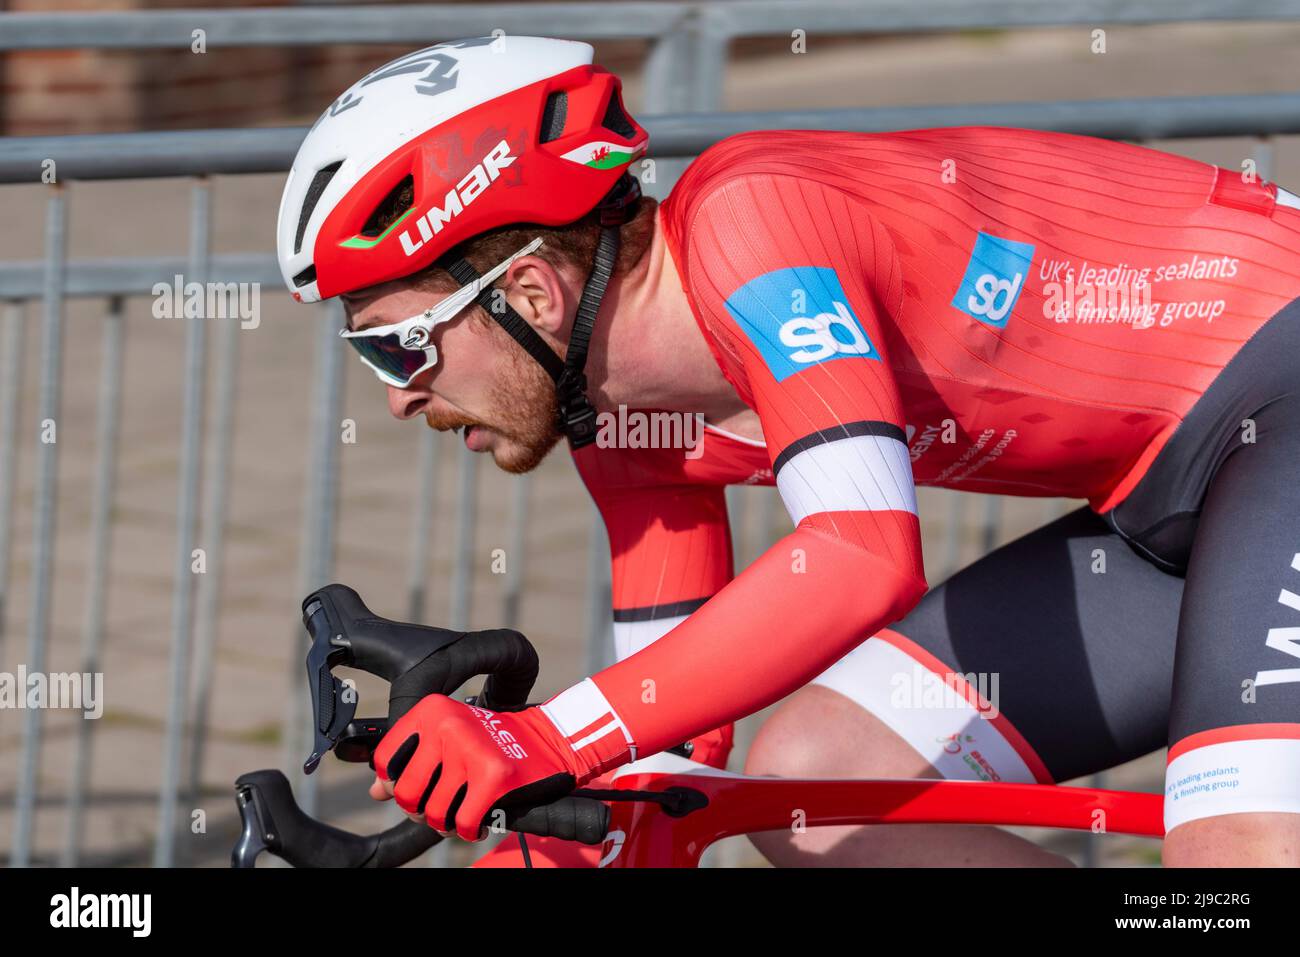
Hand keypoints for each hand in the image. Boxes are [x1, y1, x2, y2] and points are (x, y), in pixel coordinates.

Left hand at [371, 695, 581, 841]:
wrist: (549, 740)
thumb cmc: (494, 740)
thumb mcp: (448, 739)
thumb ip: (411, 761)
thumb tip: (377, 790)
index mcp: (432, 710)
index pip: (385, 760)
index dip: (394, 783)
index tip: (415, 788)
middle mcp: (447, 725)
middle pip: (406, 791)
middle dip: (420, 810)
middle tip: (438, 808)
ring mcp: (470, 750)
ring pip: (434, 812)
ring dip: (446, 823)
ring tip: (460, 815)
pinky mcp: (493, 777)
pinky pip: (464, 822)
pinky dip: (469, 830)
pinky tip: (477, 823)